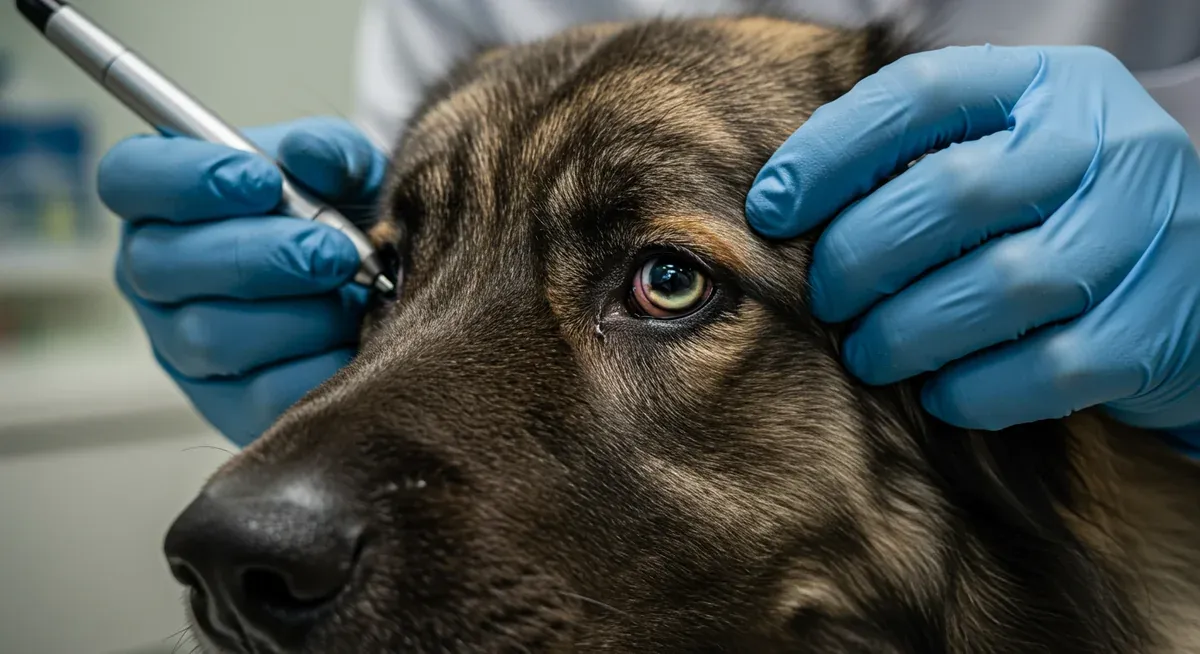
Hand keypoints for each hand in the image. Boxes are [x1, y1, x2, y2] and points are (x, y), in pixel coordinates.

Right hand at [100, 117, 385, 445]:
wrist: (382, 293)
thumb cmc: (345, 218)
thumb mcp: (347, 172)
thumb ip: (331, 151)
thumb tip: (309, 155)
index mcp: (166, 202)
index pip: (129, 179)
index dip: (184, 177)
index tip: (260, 178)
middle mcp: (157, 276)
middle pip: (162, 265)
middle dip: (258, 256)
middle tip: (332, 251)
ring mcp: (182, 347)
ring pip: (209, 336)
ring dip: (295, 315)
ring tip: (354, 298)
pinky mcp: (227, 406)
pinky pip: (259, 398)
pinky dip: (317, 369)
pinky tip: (354, 344)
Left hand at [745, 45, 1199, 437]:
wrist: (1195, 274)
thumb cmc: (1058, 209)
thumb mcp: (1004, 149)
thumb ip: (916, 159)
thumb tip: (780, 209)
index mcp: (1049, 85)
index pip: (920, 95)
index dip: (828, 153)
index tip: (770, 209)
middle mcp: (1106, 145)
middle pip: (949, 195)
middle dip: (859, 258)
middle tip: (825, 300)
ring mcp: (1144, 234)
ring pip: (997, 288)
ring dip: (906, 334)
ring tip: (868, 355)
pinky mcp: (1157, 327)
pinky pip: (1045, 370)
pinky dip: (974, 392)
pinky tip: (940, 395)